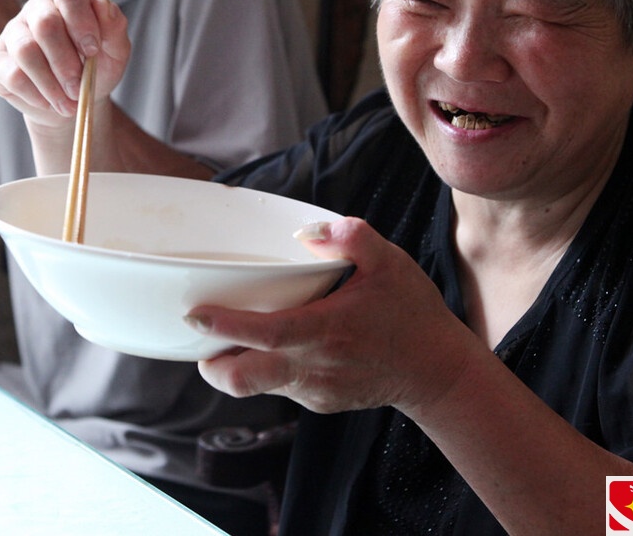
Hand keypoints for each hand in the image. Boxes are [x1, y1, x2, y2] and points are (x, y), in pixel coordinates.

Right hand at [0, 0, 130, 129]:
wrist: (75, 101)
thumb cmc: (97, 69)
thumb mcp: (115, 51)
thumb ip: (115, 27)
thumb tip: (103, 5)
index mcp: (66, 0)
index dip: (82, 21)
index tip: (93, 51)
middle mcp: (36, 10)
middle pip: (45, 24)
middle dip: (65, 61)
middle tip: (79, 88)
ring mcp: (14, 34)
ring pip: (26, 51)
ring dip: (51, 83)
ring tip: (69, 103)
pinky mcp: (0, 62)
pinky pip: (14, 76)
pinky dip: (37, 95)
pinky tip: (51, 104)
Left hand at [188, 217, 473, 415]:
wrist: (438, 371)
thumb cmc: (413, 313)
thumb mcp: (391, 264)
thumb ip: (353, 238)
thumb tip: (312, 230)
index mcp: (326, 331)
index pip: (265, 334)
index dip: (225, 326)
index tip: (195, 313)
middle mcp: (314, 367)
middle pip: (243, 379)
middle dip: (211, 364)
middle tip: (199, 338)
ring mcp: (315, 390)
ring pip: (257, 385)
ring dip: (237, 365)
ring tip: (231, 337)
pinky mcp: (319, 402)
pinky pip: (281, 386)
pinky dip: (267, 369)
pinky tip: (276, 345)